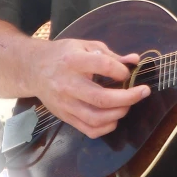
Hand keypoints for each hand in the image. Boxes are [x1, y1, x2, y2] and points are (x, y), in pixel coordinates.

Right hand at [30, 38, 149, 137]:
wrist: (33, 68)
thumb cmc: (63, 54)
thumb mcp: (86, 46)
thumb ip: (111, 55)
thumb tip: (135, 60)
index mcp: (74, 61)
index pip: (103, 66)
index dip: (121, 70)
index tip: (128, 72)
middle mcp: (68, 84)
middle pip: (101, 98)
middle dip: (128, 97)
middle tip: (143, 92)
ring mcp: (65, 104)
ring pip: (96, 118)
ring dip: (119, 113)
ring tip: (129, 104)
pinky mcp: (64, 116)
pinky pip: (88, 130)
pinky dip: (106, 128)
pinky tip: (115, 118)